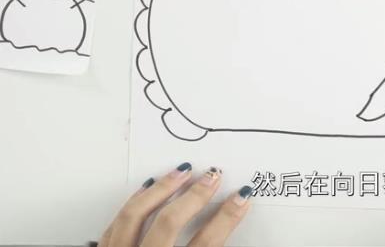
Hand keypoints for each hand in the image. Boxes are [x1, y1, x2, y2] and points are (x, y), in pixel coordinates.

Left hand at [98, 162, 252, 246]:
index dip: (227, 219)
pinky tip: (147, 189)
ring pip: (135, 216)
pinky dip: (134, 203)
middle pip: (169, 224)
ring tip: (181, 171)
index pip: (206, 246)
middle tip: (213, 176)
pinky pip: (116, 224)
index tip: (242, 197)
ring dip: (162, 190)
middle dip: (195, 196)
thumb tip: (228, 222)